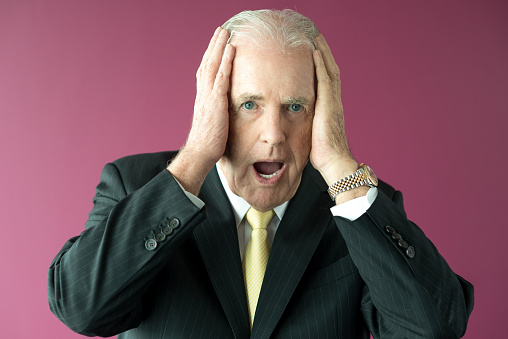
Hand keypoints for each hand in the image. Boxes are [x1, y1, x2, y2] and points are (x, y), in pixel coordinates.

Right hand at [168, 27, 234, 194]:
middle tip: (221, 31)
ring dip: (219, 47)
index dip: (211, 57)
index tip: (217, 44)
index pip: (205, 72)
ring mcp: (208, 97)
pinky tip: (231, 50)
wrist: (200, 153)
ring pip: (212, 66)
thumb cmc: (209, 142)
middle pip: (207, 63)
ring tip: (225, 33)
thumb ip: (218, 111)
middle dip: (214, 46)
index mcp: (203, 98)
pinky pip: (221, 77)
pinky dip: (225, 62)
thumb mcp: (213, 122)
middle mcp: (203, 94)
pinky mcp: (215, 103)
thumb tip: (226, 109)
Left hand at [310, 35, 366, 201]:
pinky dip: (321, 66)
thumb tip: (297, 123)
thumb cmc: (324, 154)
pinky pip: (325, 81)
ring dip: (323, 54)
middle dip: (325, 54)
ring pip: (330, 72)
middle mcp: (334, 102)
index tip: (316, 52)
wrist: (335, 163)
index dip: (323, 65)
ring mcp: (333, 103)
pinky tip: (315, 54)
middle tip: (317, 38)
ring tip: (316, 39)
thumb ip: (309, 124)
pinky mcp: (329, 106)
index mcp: (331, 108)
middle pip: (331, 71)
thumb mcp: (314, 135)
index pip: (328, 81)